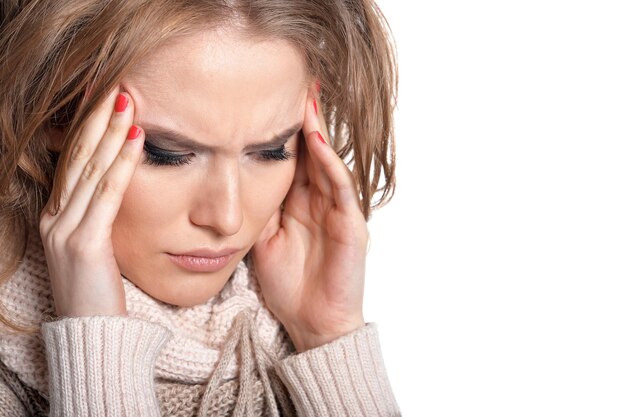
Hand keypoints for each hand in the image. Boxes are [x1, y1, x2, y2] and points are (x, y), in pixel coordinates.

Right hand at [39, 87, 144, 317]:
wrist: (92, 336)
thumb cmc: (100, 292)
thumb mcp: (96, 247)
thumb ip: (99, 216)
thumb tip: (118, 186)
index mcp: (55, 216)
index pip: (73, 160)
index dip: (89, 127)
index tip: (108, 100)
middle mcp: (54, 218)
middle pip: (78, 156)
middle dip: (98, 119)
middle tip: (119, 86)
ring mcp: (64, 230)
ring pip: (91, 169)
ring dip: (112, 132)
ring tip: (129, 101)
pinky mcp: (84, 244)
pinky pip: (108, 195)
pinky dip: (123, 164)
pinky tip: (139, 140)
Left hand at [252, 86, 368, 351]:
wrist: (313, 323)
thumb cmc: (289, 286)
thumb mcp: (264, 242)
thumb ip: (257, 212)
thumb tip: (232, 187)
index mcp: (300, 205)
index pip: (293, 160)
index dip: (282, 133)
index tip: (265, 103)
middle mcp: (321, 202)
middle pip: (312, 154)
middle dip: (304, 120)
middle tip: (294, 85)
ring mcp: (339, 212)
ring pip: (328, 164)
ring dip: (318, 133)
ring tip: (305, 101)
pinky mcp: (351, 227)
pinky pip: (341, 190)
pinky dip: (329, 165)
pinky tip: (317, 143)